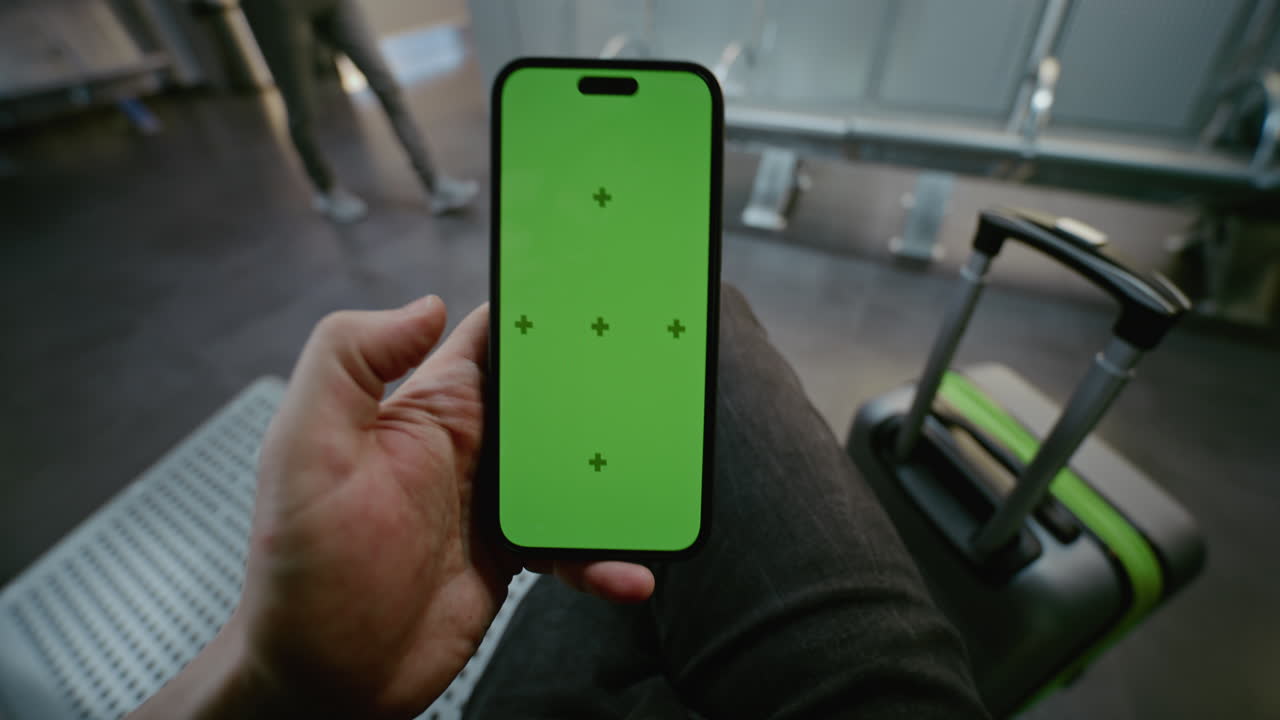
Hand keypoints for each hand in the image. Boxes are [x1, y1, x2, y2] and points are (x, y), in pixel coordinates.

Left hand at [129, 296, 652, 719]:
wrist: (324, 678)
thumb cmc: (299, 569)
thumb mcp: (304, 447)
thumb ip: (350, 359)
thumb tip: (426, 304)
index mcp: (426, 409)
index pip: (490, 339)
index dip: (538, 311)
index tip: (595, 292)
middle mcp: (468, 449)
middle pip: (552, 400)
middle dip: (602, 386)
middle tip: (658, 381)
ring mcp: (494, 505)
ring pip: (576, 469)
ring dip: (616, 474)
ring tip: (657, 486)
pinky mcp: (513, 556)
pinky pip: (573, 543)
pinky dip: (604, 554)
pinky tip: (628, 571)